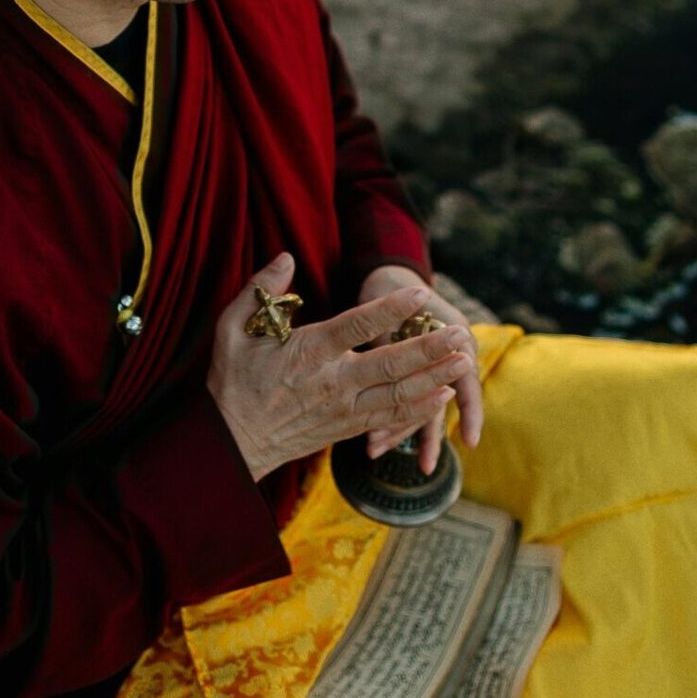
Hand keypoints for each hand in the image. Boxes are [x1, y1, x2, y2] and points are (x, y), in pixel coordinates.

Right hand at [206, 252, 476, 483]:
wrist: (232, 440)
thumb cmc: (232, 379)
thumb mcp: (233, 328)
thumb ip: (260, 290)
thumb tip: (286, 257)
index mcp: (308, 352)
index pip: (357, 325)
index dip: (390, 308)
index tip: (419, 293)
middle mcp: (333, 382)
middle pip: (391, 364)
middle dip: (429, 348)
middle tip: (460, 333)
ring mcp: (344, 409)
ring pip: (399, 394)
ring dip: (435, 377)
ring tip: (464, 361)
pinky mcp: (348, 428)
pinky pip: (391, 417)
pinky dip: (420, 407)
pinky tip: (442, 395)